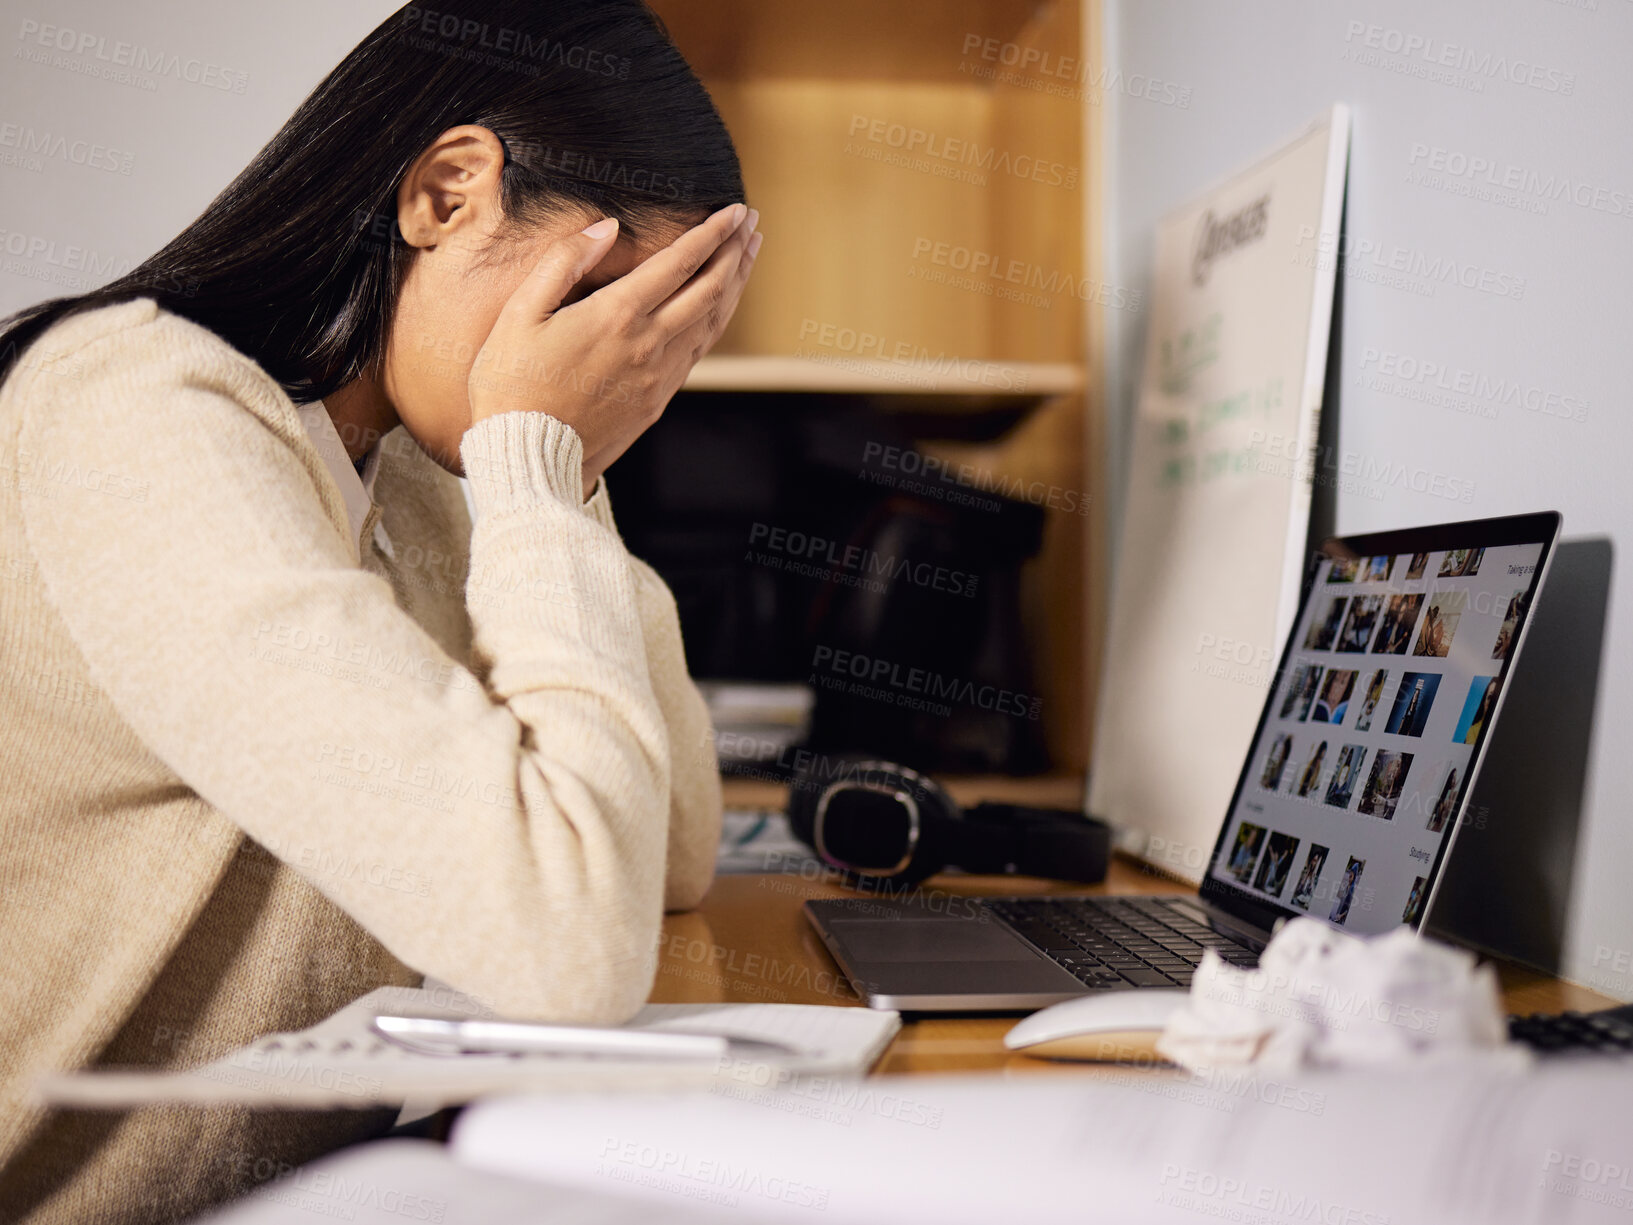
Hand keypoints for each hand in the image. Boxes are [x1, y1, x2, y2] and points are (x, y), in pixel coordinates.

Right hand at [467, 203, 761, 499]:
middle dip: (734, 252)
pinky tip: (718, 309)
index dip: (712, 233)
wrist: (524, 455)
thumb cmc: (509, 383)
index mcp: (616, 316)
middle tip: (752, 223)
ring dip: (734, 285)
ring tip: (748, 255)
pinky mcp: (655, 402)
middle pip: (709, 290)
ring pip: (710, 323)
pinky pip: (696, 354)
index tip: (735, 211)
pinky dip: (715, 323)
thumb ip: (563, 262)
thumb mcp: (519, 312)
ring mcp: (656, 377)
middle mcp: (647, 345)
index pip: (680, 263)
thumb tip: (606, 227)